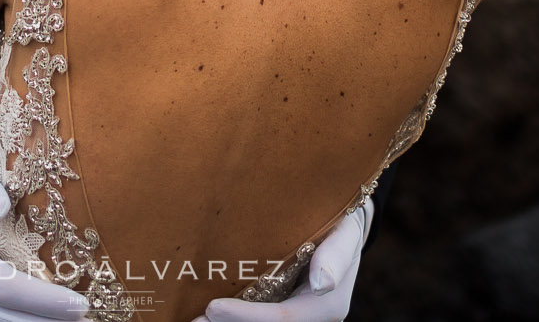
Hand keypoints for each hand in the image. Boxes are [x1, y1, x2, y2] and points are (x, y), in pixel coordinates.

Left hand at [202, 202, 368, 321]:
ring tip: (193, 319)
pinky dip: (235, 318)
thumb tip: (322, 283)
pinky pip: (259, 319)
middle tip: (194, 320)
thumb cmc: (342, 226)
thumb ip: (336, 255)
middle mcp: (312, 319)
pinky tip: (210, 314)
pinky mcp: (284, 310)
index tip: (212, 307)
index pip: (283, 319)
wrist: (343, 232)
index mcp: (328, 307)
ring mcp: (297, 316)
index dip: (245, 317)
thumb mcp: (345, 233)